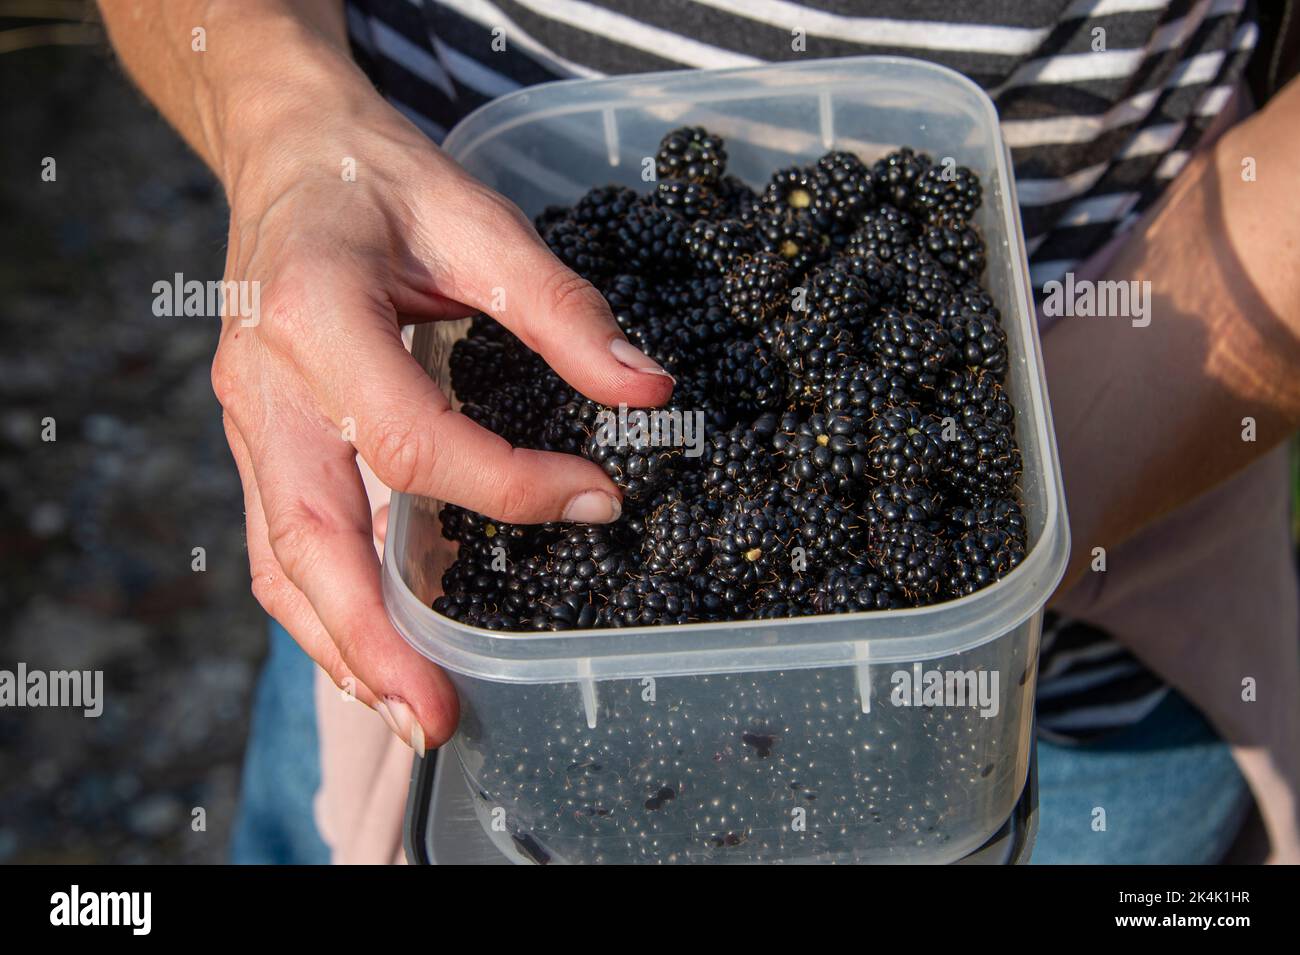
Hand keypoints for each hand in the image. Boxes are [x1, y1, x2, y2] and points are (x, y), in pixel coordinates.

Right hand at [211, 91, 672, 752]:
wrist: (285, 153)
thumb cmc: (380, 180)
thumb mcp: (476, 218)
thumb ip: (561, 308)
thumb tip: (649, 388)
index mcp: (315, 316)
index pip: (413, 439)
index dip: (511, 488)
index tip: (600, 501)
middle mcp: (265, 387)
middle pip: (309, 539)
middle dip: (375, 640)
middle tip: (440, 719)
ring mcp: (249, 423)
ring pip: (283, 562)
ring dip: (343, 649)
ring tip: (410, 715)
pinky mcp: (257, 443)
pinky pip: (282, 544)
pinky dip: (327, 610)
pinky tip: (379, 654)